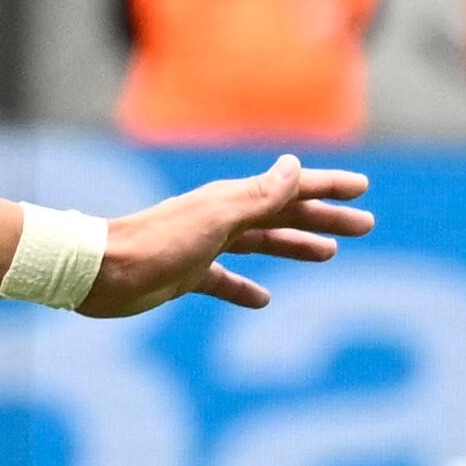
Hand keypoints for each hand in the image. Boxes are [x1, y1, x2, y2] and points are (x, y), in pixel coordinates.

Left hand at [81, 153, 374, 314]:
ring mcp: (202, 245)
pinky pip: (224, 279)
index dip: (327, 187)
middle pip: (282, 215)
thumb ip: (258, 196)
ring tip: (329, 254)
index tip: (363, 190)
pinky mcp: (184, 274)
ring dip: (294, 245)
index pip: (290, 187)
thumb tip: (294, 165)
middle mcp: (220, 217)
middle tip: (365, 227)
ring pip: (259, 243)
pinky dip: (244, 287)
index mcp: (231, 200)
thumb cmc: (157, 244)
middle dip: (323, 218)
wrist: (100, 272)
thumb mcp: (216, 219)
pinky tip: (264, 300)